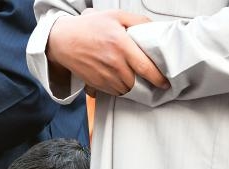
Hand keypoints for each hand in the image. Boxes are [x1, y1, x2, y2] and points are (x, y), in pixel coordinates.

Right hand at [46, 10, 168, 96]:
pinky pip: (114, 92)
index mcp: (121, 45)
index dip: (158, 78)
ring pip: (126, 89)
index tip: (165, 83)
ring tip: (133, 78)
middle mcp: (114, 63)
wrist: (63, 40)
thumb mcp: (115, 16)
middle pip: (137, 82)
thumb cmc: (89, 27)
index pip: (146, 68)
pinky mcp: (96, 84)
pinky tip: (119, 78)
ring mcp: (104, 76)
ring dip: (132, 86)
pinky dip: (120, 88)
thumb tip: (154, 29)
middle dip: (145, 82)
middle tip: (149, 79)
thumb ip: (137, 21)